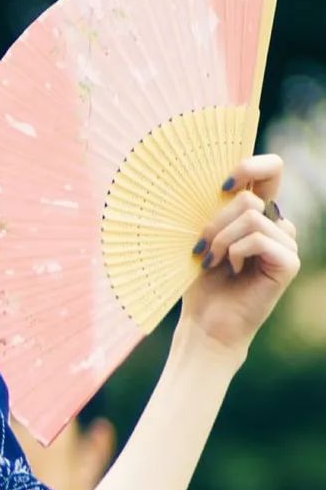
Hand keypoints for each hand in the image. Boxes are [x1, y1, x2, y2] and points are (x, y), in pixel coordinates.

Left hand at [180, 155, 298, 355]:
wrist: (205, 325)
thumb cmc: (199, 283)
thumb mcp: (203, 237)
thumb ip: (216, 208)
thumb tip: (219, 181)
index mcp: (257, 214)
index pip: (270, 170)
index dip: (250, 164)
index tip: (222, 184)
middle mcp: (276, 225)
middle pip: (254, 193)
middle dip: (218, 217)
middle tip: (201, 246)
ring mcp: (286, 244)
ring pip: (252, 216)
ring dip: (221, 239)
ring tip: (212, 262)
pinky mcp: (288, 263)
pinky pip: (259, 238)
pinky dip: (235, 252)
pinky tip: (230, 270)